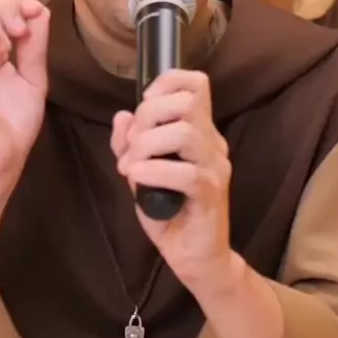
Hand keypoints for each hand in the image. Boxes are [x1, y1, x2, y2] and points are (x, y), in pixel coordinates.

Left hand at [111, 70, 231, 295]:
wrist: (193, 256)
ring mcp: (214, 167)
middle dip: (148, 117)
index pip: (197, 84)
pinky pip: (185, 173)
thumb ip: (130, 144)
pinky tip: (137, 179)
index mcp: (200, 131)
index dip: (168, 81)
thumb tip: (122, 116)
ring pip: (185, 133)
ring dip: (147, 145)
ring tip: (131, 166)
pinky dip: (154, 171)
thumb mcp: (140, 172)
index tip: (144, 101)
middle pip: (186, 102)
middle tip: (131, 146)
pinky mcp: (211, 194)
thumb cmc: (169, 212)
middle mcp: (212, 143)